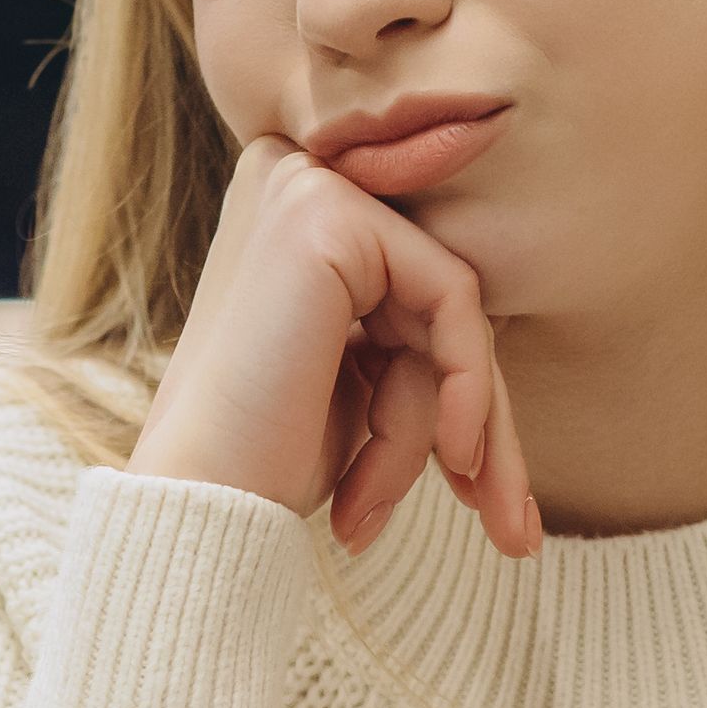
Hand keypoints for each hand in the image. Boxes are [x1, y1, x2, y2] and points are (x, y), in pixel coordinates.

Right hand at [135, 139, 539, 556]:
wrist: (196, 505)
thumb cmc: (262, 463)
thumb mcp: (358, 390)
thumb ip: (423, 343)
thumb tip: (508, 355)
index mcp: (292, 219)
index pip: (414, 292)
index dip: (454, 391)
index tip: (482, 491)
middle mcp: (291, 181)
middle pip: (436, 297)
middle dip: (477, 417)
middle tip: (510, 526)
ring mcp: (305, 188)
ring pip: (450, 307)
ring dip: (441, 425)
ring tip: (394, 505)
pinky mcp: (327, 217)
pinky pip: (454, 296)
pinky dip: (466, 385)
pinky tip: (451, 453)